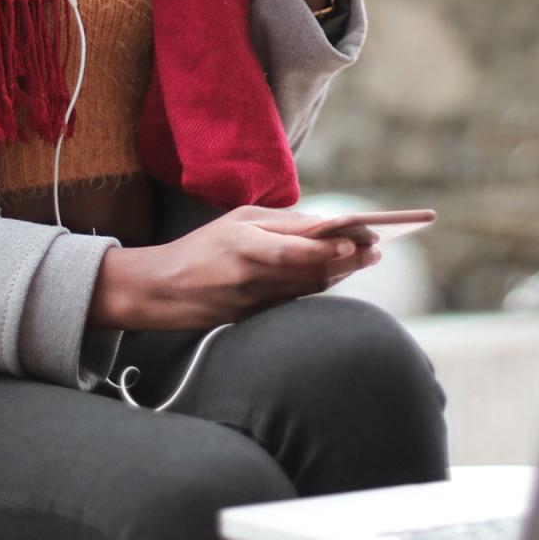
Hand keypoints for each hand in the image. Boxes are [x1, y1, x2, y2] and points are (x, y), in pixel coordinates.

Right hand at [89, 205, 382, 331]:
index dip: (328, 247)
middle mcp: (250, 275)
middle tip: (376, 250)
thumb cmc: (202, 246)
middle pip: (309, 271)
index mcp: (242, 244)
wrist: (162, 290)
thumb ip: (278, 223)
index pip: (293, 248)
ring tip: (367, 258)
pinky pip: (296, 300)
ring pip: (308, 288)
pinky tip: (339, 274)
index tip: (358, 239)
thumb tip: (322, 225)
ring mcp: (254, 301)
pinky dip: (320, 286)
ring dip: (341, 273)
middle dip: (347, 260)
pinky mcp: (255, 318)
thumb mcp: (236, 221)